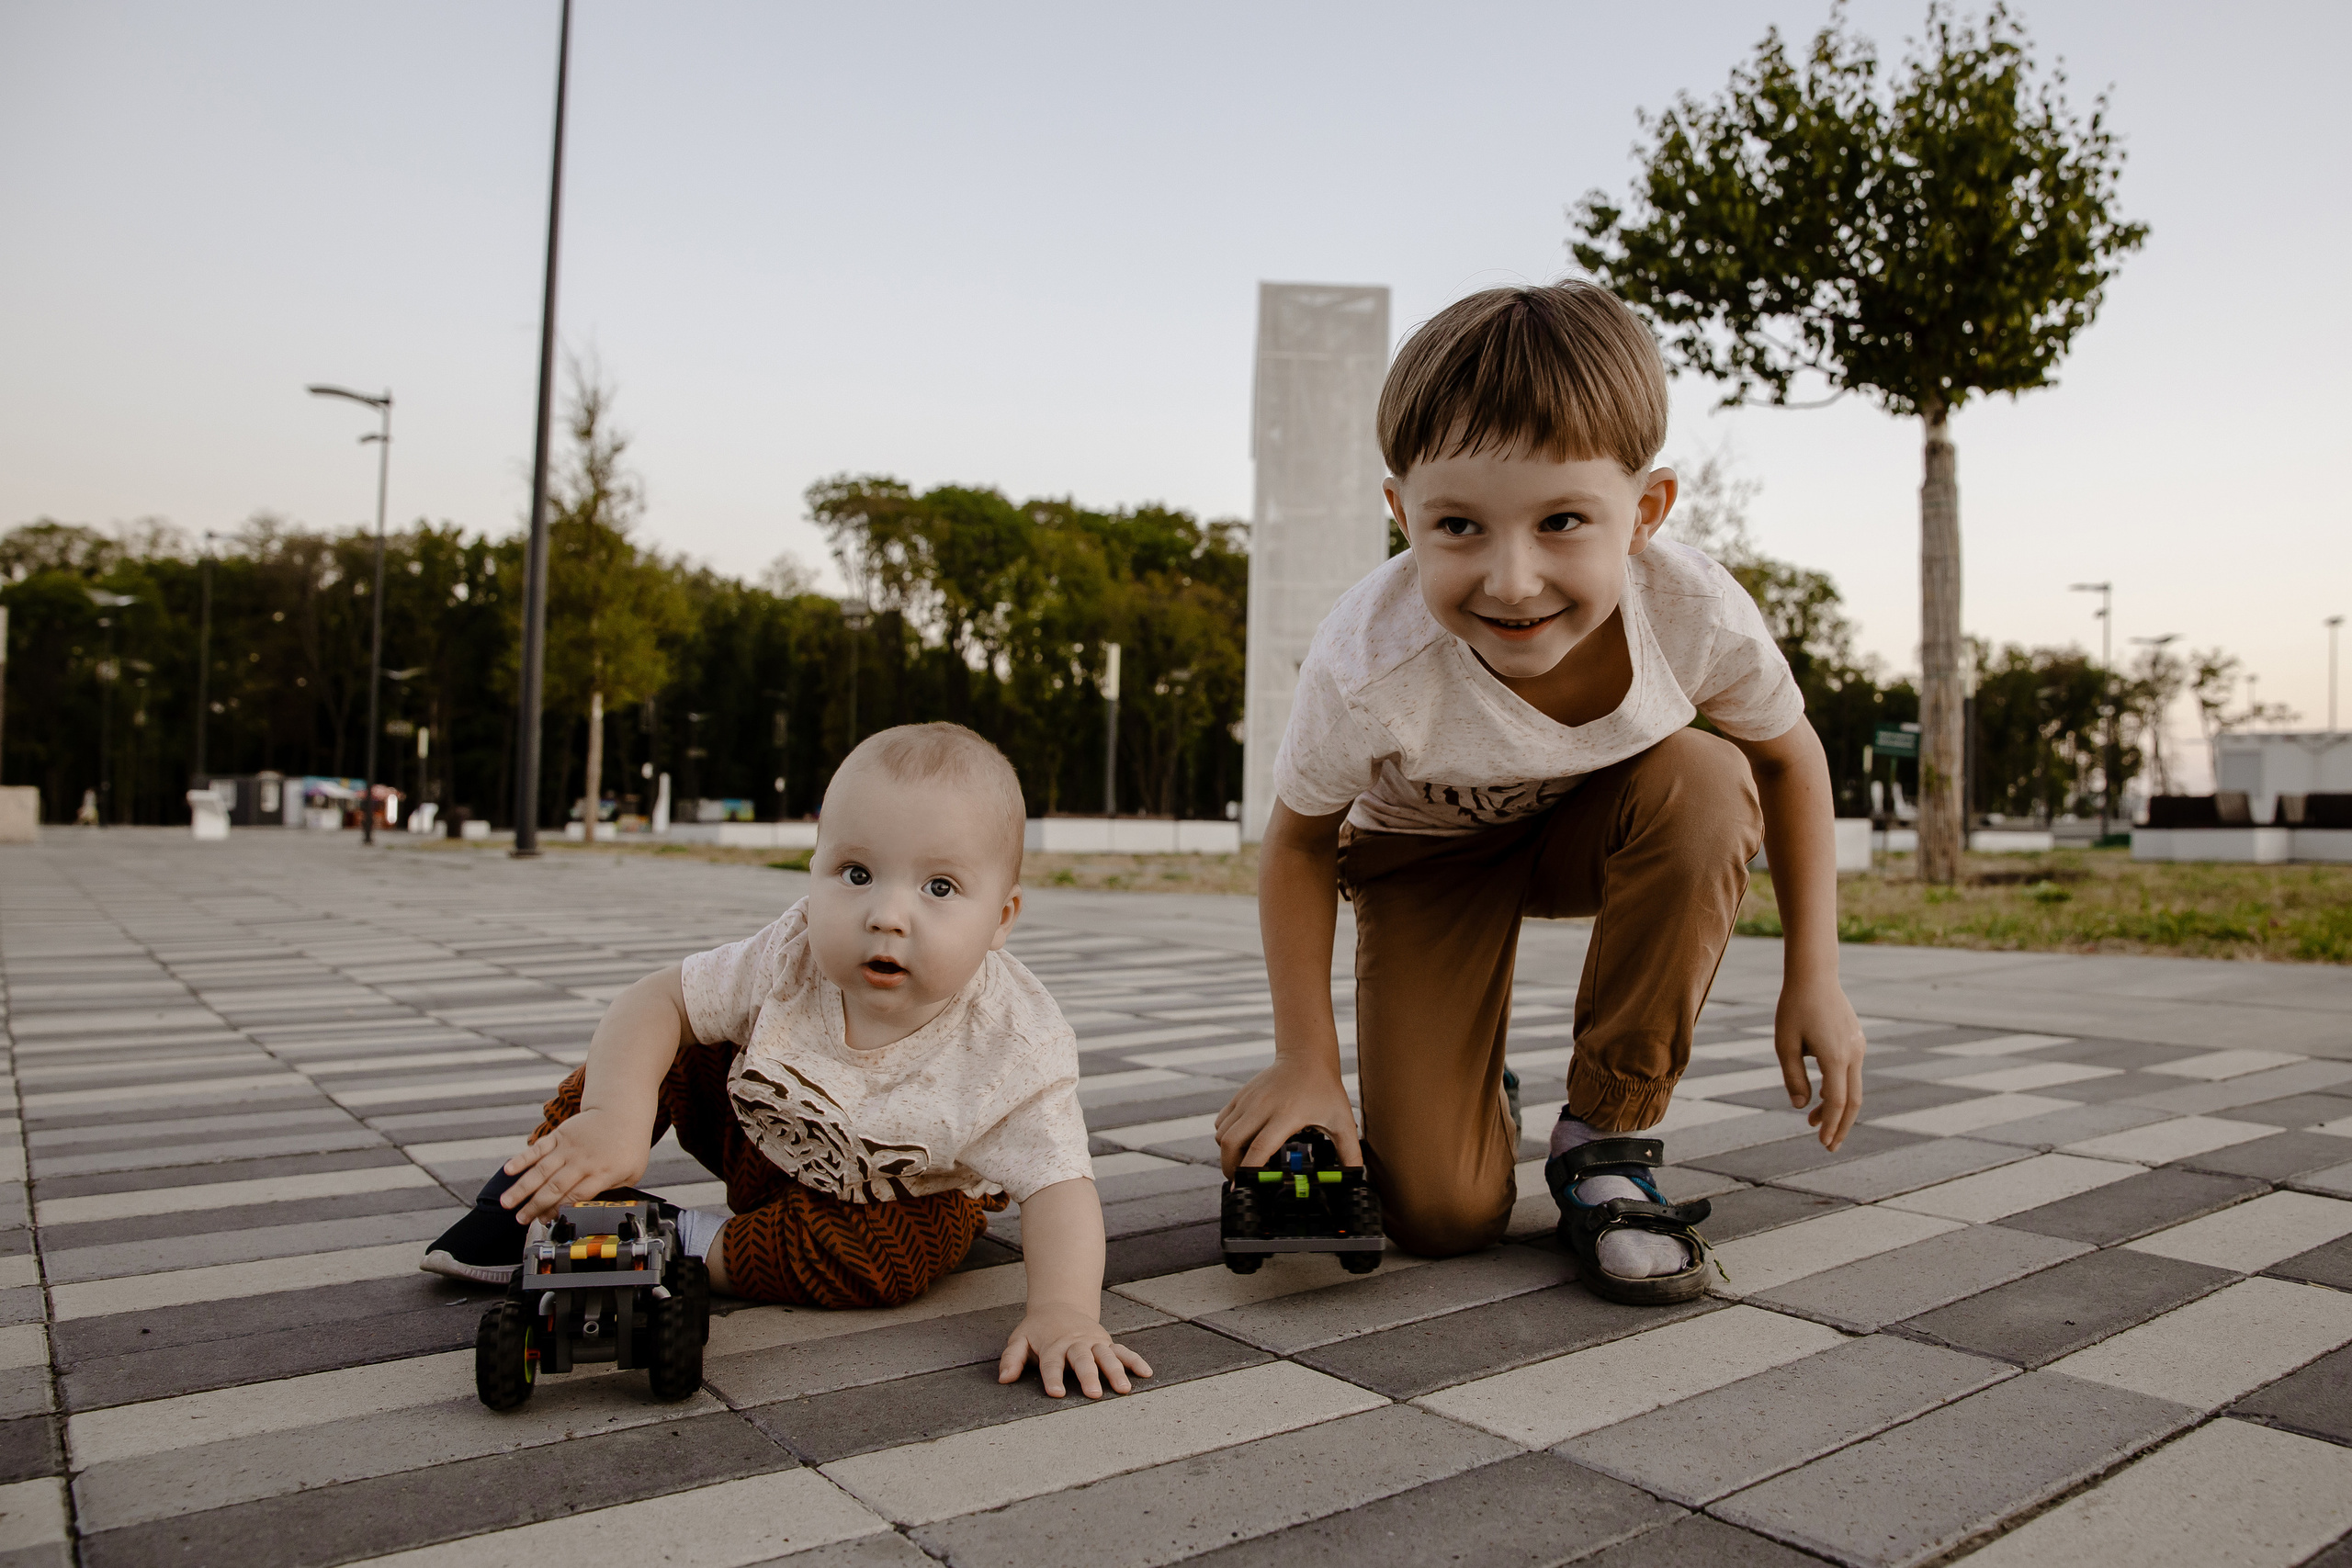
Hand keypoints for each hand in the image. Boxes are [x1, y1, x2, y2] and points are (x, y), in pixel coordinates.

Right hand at [500, 1108, 650, 1224]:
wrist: (622, 1111)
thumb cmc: (628, 1146)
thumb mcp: (632, 1173)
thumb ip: (612, 1191)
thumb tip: (593, 1210)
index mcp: (602, 1173)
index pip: (575, 1197)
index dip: (558, 1211)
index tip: (545, 1221)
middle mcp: (583, 1160)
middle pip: (555, 1186)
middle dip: (535, 1205)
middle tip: (520, 1219)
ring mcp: (569, 1147)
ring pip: (542, 1170)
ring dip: (522, 1187)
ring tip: (506, 1203)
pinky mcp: (560, 1135)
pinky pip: (538, 1148)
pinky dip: (522, 1158)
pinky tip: (508, 1170)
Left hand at [997, 1303, 1153, 1398]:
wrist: (1060, 1304)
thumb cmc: (1038, 1330)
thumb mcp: (1020, 1339)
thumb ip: (1011, 1358)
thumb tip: (1003, 1379)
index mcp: (1053, 1345)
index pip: (1052, 1363)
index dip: (1053, 1378)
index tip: (1056, 1394)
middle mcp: (1075, 1344)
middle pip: (1082, 1360)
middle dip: (1088, 1377)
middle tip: (1094, 1394)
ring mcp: (1093, 1342)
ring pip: (1106, 1356)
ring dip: (1116, 1372)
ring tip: (1123, 1389)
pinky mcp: (1106, 1342)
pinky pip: (1123, 1351)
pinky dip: (1135, 1361)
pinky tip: (1146, 1373)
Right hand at [1215, 1056, 1361, 1175]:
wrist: (1307, 1056)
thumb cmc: (1325, 1089)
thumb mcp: (1342, 1121)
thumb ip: (1350, 1152)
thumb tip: (1356, 1177)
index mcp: (1286, 1115)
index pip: (1258, 1148)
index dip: (1248, 1171)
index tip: (1244, 1187)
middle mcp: (1261, 1107)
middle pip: (1230, 1143)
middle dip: (1231, 1168)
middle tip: (1241, 1180)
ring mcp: (1248, 1101)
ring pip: (1222, 1134)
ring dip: (1228, 1153)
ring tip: (1243, 1163)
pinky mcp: (1240, 1096)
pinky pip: (1221, 1122)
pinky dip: (1225, 1137)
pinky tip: (1242, 1142)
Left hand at [1774, 976, 1865, 1149]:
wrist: (1814, 976)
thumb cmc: (1794, 1008)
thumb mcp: (1784, 1044)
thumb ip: (1793, 1077)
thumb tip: (1801, 1106)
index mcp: (1835, 1057)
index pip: (1837, 1102)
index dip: (1830, 1125)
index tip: (1822, 1143)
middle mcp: (1853, 1054)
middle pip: (1853, 1101)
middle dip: (1841, 1126)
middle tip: (1829, 1147)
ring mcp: (1858, 1047)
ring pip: (1854, 1088)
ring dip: (1837, 1108)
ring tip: (1813, 1122)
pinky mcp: (1857, 1041)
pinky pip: (1851, 1073)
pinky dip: (1840, 1090)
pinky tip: (1822, 1096)